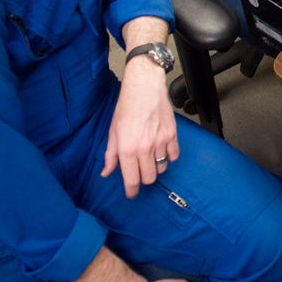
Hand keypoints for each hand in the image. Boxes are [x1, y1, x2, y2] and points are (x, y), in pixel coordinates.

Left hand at [101, 50, 178, 198]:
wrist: (144, 87)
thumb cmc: (126, 106)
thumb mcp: (113, 130)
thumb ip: (110, 154)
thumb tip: (107, 172)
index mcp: (127, 148)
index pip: (131, 180)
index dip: (131, 191)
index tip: (131, 194)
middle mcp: (144, 148)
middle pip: (149, 178)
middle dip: (143, 180)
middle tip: (139, 173)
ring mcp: (160, 141)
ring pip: (162, 168)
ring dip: (155, 167)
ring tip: (150, 158)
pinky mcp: (172, 134)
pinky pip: (174, 156)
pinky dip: (168, 156)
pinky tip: (161, 149)